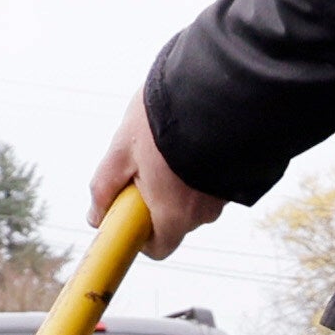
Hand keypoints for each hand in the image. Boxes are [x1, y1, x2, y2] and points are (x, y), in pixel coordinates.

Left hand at [87, 92, 227, 258]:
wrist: (220, 86)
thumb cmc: (166, 118)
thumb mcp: (122, 149)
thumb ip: (104, 187)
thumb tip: (95, 214)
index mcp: (175, 213)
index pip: (158, 248)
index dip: (140, 234)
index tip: (131, 211)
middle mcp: (205, 211)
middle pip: (175, 221)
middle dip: (157, 199)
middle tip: (147, 163)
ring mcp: (225, 193)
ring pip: (194, 199)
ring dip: (178, 181)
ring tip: (168, 144)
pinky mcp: (238, 174)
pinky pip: (212, 182)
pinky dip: (198, 168)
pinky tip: (189, 139)